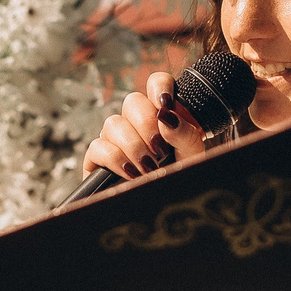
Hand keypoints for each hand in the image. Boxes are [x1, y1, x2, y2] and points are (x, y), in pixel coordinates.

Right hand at [81, 70, 210, 184]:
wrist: (165, 208)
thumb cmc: (181, 178)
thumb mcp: (192, 156)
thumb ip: (185, 133)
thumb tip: (166, 116)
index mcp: (162, 114)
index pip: (156, 83)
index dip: (159, 86)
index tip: (166, 105)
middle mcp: (136, 122)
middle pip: (132, 101)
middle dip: (146, 125)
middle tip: (160, 149)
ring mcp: (115, 139)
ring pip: (113, 123)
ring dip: (133, 146)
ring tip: (148, 167)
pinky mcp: (98, 159)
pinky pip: (97, 147)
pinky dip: (116, 159)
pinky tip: (130, 173)